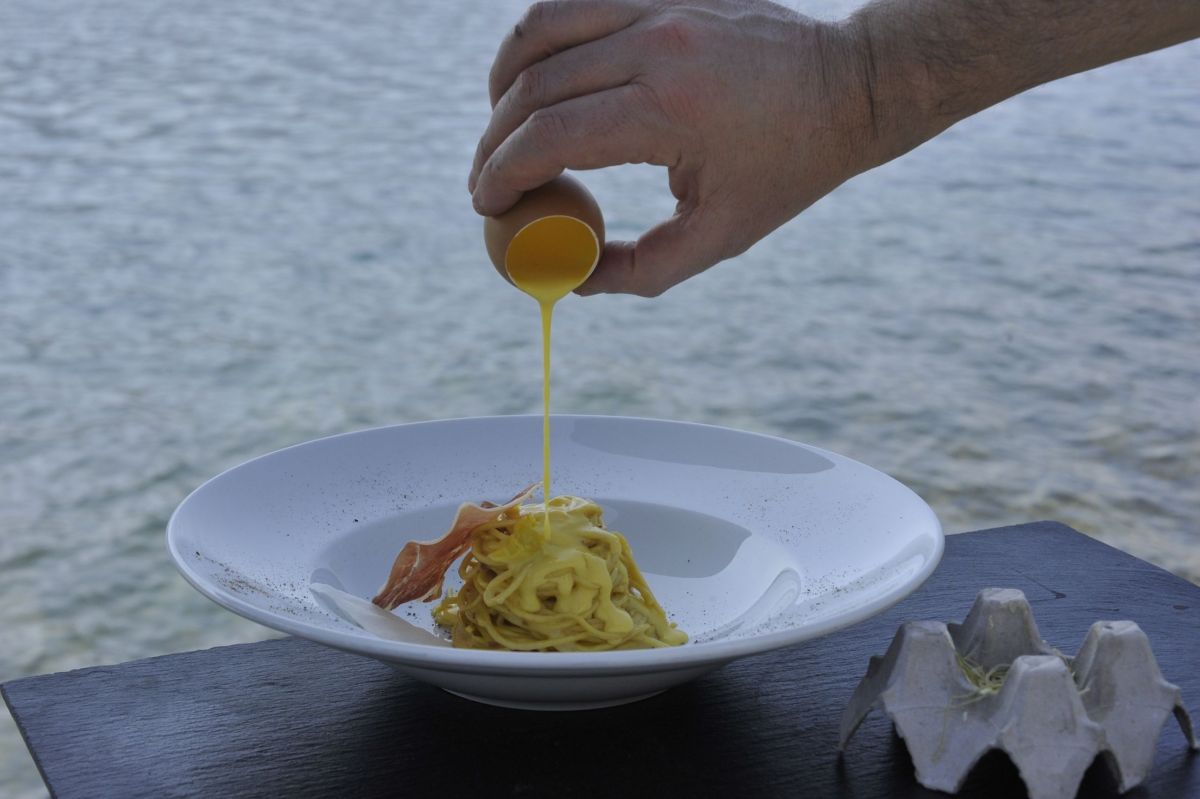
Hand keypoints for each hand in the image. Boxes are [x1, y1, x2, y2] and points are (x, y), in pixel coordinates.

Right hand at [467, 0, 883, 296]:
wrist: (849, 88)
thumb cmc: (787, 170)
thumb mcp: (720, 238)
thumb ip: (641, 269)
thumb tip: (572, 277)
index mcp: (670, 111)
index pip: (550, 137)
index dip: (502, 175)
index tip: (485, 205)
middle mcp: (658, 46)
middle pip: (533, 86)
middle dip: (493, 141)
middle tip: (487, 181)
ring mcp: (661, 4)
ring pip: (542, 27)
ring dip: (504, 80)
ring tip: (500, 126)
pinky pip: (577, 1)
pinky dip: (540, 39)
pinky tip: (537, 76)